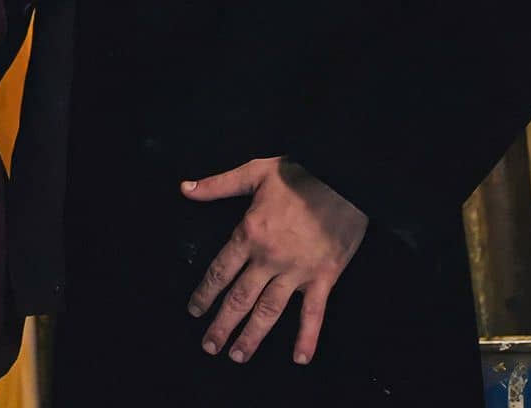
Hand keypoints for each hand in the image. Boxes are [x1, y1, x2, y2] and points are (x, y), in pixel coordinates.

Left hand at [181, 156, 367, 365]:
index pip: (220, 272)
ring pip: (269, 311)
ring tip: (237, 356)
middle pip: (240, 299)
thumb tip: (185, 188)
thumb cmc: (300, 174)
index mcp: (250, 234)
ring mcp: (297, 271)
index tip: (194, 311)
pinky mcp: (324, 277)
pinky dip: (307, 337)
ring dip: (252, 336)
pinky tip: (299, 358)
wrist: (345, 178)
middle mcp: (269, 259)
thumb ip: (217, 185)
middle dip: (222, 325)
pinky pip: (314, 313)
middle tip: (209, 346)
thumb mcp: (253, 172)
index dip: (205, 294)